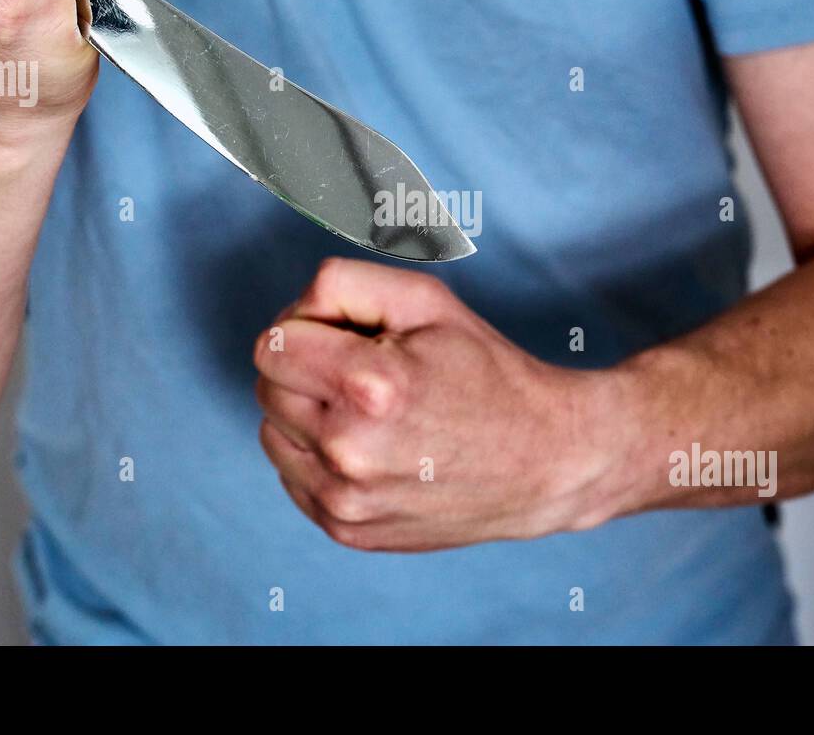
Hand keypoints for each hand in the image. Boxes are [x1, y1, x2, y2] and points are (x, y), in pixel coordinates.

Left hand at [253, 259, 629, 550]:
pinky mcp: (346, 530)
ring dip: (305, 412)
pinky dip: (315, 455)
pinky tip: (369, 444)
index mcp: (369, 386)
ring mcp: (345, 499)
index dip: (305, 328)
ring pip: (272, 434)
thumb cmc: (486, 371)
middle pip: (268, 388)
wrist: (545, 462)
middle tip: (365, 368)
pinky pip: (291, 476)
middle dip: (306, 368)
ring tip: (369, 409)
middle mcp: (349, 450)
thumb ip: (343, 283)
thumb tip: (292, 312)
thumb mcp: (427, 300)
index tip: (346, 335)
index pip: (271, 346)